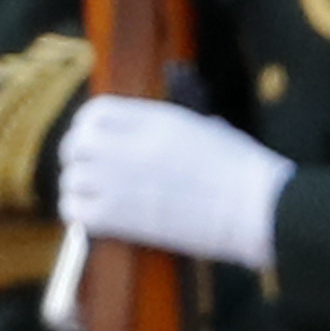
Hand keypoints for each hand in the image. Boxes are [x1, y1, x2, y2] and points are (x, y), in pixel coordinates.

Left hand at [57, 95, 294, 269]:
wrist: (257, 209)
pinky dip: (80, 214)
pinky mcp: (120, 216)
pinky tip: (96, 218)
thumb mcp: (205, 128)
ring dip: (77, 188)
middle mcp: (131, 145)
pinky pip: (75, 210)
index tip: (94, 142)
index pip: (96, 112)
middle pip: (77, 143)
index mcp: (155, 119)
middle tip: (87, 170)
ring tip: (94, 197)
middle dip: (77, 156)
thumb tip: (142, 136)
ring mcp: (122, 180)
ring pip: (71, 178)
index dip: (87, 126)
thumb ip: (166, 127)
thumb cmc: (244, 172)